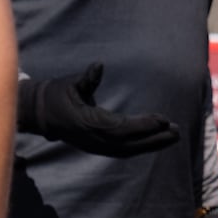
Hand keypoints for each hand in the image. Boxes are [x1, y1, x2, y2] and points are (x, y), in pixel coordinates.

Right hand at [17, 63, 178, 157]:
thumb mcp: (70, 84)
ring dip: (152, 144)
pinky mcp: (98, 148)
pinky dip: (142, 147)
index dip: (144, 126)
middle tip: (178, 131)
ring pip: (129, 150)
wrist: (40, 114)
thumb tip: (99, 66)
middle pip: (130, 144)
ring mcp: (96, 146)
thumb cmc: (56, 95)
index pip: (122, 128)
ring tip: (173, 136)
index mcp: (88, 123)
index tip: (163, 120)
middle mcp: (94, 139)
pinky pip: (124, 151)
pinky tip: (156, 141)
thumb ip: (87, 79)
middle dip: (155, 138)